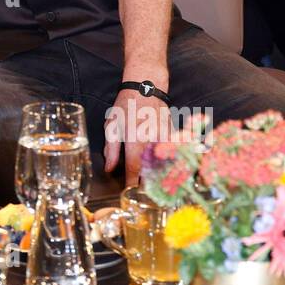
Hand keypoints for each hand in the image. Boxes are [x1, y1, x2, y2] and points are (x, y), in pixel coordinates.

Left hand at [103, 68, 169, 186]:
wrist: (147, 87)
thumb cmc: (126, 106)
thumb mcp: (112, 126)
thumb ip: (111, 149)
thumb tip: (110, 169)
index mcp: (135, 141)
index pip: (135, 170)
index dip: (133, 184)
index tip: (131, 193)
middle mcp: (152, 142)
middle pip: (154, 171)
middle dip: (150, 185)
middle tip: (147, 197)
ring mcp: (165, 138)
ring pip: (167, 164)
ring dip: (163, 177)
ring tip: (161, 189)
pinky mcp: (173, 135)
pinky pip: (174, 154)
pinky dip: (173, 164)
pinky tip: (172, 172)